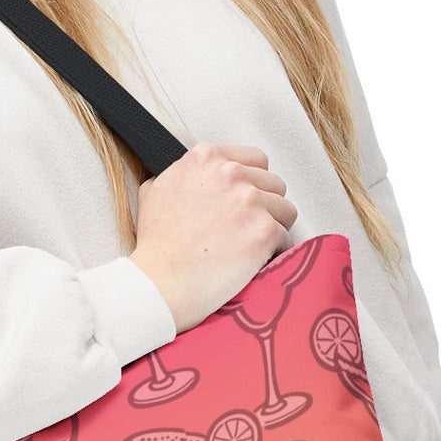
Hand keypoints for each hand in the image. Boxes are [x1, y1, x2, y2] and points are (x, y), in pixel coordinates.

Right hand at [128, 142, 296, 330]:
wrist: (159, 282)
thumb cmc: (156, 245)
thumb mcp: (155, 192)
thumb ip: (180, 175)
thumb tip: (190, 178)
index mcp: (205, 158)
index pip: (254, 159)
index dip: (252, 183)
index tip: (245, 200)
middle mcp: (229, 174)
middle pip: (273, 184)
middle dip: (264, 206)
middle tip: (247, 227)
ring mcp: (249, 201)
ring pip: (285, 209)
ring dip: (273, 227)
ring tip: (251, 245)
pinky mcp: (263, 231)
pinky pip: (286, 238)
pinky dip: (274, 252)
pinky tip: (255, 260)